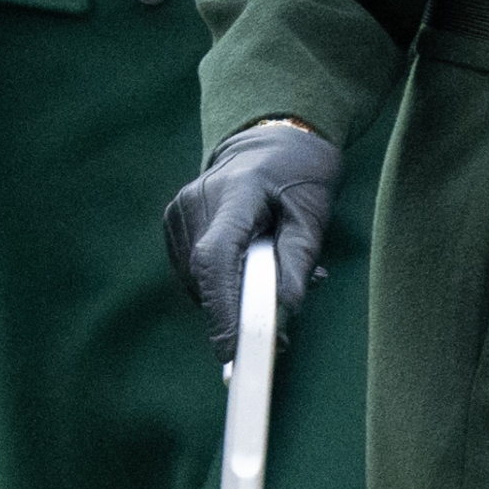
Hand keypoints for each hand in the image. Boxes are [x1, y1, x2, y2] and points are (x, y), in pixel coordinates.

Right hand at [162, 120, 341, 361]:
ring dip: (230, 298)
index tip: (232, 349)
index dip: (221, 308)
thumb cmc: (300, 173)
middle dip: (235, 313)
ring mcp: (179, 211)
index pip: (216, 257)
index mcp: (236, 191)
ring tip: (272, 291)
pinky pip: (194, 271)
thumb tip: (286, 307)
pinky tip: (249, 271)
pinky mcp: (173, 223)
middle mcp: (196, 200)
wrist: (272, 139)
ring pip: (197, 279)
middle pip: (205, 275)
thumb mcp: (315, 210)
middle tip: (278, 337)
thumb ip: (299, 257)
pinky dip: (220, 284)